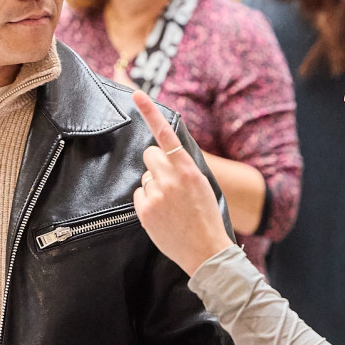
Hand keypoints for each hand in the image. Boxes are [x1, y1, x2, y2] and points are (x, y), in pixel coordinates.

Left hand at [130, 91, 233, 274]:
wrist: (206, 251)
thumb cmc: (206, 217)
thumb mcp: (203, 185)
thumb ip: (184, 168)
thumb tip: (164, 155)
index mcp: (187, 169)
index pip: (165, 134)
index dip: (150, 112)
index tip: (137, 94)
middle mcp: (170, 179)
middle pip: (149, 154)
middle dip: (156, 164)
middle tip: (169, 182)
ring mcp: (156, 195)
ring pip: (145, 176)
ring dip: (154, 185)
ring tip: (170, 205)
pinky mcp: (145, 211)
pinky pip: (139, 194)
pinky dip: (147, 201)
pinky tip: (162, 213)